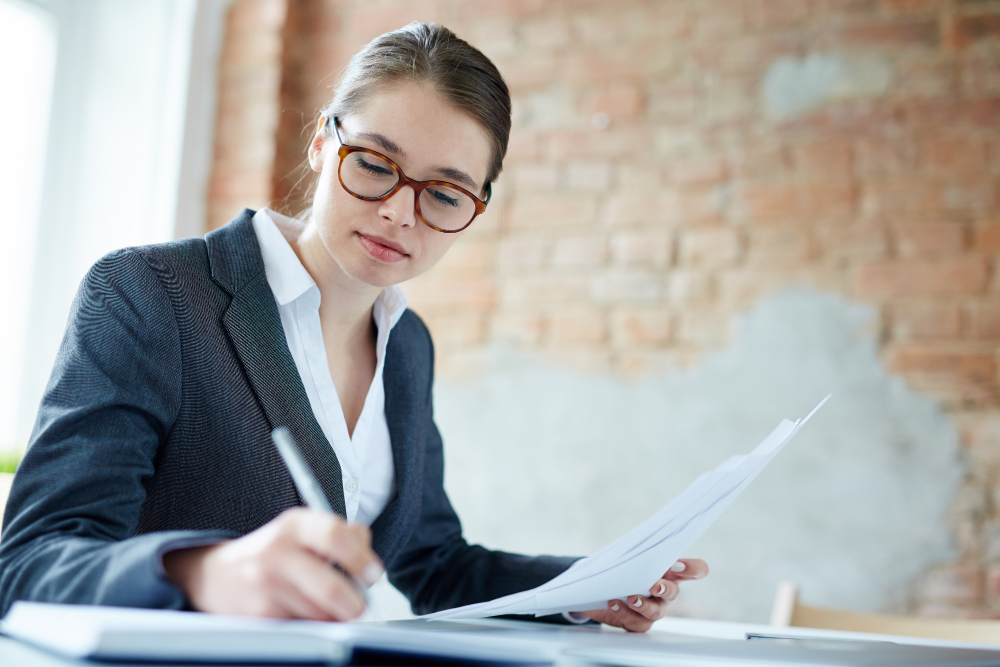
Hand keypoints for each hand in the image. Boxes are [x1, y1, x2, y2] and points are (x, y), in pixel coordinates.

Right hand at [163, 507, 382, 619]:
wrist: (215, 575)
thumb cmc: (272, 554)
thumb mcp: (302, 531)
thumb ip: (341, 536)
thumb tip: (369, 556)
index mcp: (294, 524)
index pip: (335, 536)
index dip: (361, 558)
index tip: (374, 575)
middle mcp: (277, 551)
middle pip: (330, 588)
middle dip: (354, 605)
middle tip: (359, 607)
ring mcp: (265, 585)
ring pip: (319, 614)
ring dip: (331, 617)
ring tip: (324, 606)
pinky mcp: (258, 615)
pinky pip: (301, 628)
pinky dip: (310, 626)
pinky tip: (299, 613)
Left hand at [583, 559, 707, 631]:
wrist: (606, 588)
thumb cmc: (627, 569)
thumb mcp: (635, 557)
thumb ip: (641, 552)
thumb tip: (638, 547)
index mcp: (670, 573)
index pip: (695, 570)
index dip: (693, 568)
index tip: (677, 565)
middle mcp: (665, 593)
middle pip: (674, 593)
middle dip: (665, 589)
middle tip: (655, 586)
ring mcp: (653, 610)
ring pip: (655, 612)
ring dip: (643, 606)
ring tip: (631, 598)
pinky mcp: (637, 622)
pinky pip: (634, 623)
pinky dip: (623, 613)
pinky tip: (614, 604)